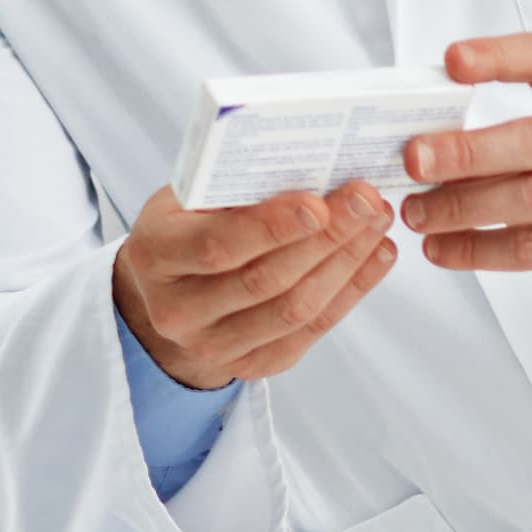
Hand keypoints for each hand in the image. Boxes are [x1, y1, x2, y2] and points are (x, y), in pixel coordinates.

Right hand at [113, 182, 399, 394]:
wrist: (167, 293)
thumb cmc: (184, 226)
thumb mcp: (187, 197)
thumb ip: (232, 186)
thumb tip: (310, 166)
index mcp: (155, 257)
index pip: (217, 246)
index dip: (271, 227)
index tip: (319, 203)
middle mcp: (178, 312)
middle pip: (265, 280)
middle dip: (325, 238)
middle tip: (366, 200)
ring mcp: (214, 347)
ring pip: (296, 309)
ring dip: (346, 263)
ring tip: (376, 221)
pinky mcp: (253, 365)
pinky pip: (312, 330)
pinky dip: (351, 289)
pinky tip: (375, 255)